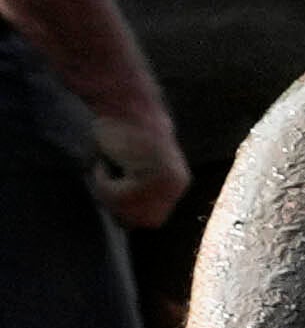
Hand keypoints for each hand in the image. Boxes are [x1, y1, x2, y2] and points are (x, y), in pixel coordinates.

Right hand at [84, 94, 185, 227]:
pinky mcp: (152, 175)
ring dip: (107, 191)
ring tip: (109, 165)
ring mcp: (167, 181)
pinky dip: (103, 180)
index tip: (116, 184)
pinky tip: (108, 159)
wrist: (123, 103)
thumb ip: (136, 192)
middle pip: (142, 222)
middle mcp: (178, 186)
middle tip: (108, 176)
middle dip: (118, 205)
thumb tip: (127, 224)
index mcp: (176, 185)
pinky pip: (117, 196)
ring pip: (128, 211)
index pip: (152, 220)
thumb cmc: (120, 130)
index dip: (128, 209)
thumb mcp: (134, 166)